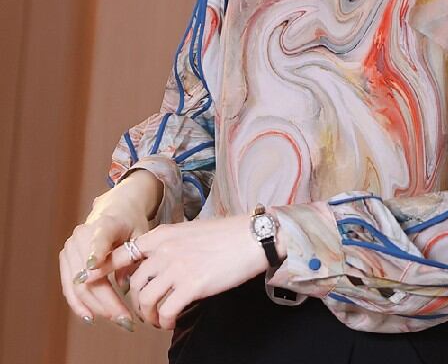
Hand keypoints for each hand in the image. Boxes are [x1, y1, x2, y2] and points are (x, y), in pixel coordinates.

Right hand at [59, 199, 148, 330]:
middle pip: (89, 274)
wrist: (116, 209)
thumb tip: (124, 286)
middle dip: (106, 300)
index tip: (94, 267)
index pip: (99, 239)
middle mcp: (82, 235)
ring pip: (77, 284)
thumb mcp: (141, 233)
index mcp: (105, 224)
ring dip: (95, 306)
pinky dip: (79, 303)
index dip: (96, 253)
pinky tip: (91, 317)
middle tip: (125, 318)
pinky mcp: (65, 258)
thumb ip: (133, 257)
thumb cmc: (132, 223)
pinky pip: (68, 286)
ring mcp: (70, 247)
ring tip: (115, 320)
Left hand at [84, 215, 269, 329]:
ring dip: (150, 315)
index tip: (89, 281)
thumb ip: (168, 245)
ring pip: (146, 300)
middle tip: (146, 310)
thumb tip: (153, 263)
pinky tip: (172, 322)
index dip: (103, 270)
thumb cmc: (226, 235)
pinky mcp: (191, 285)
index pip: (122, 253)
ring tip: (159, 319)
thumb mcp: (189, 232)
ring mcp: (177, 267)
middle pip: (134, 284)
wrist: (252, 238)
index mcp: (163, 235)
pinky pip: (166, 311)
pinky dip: (166, 321)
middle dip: (136, 302)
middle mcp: (165, 250)